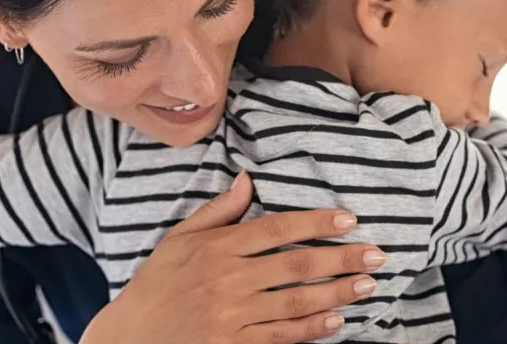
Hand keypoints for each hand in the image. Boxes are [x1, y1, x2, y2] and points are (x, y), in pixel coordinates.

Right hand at [81, 172, 385, 343]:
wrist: (131, 337)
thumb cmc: (156, 285)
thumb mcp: (178, 239)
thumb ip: (218, 211)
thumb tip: (248, 179)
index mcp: (215, 248)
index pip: (274, 229)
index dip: (314, 224)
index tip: (347, 220)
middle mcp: (227, 280)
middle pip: (294, 266)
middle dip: (340, 259)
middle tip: (376, 254)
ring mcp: (232, 315)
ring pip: (294, 302)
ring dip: (335, 293)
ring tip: (366, 285)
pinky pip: (281, 336)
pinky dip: (311, 328)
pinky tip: (336, 320)